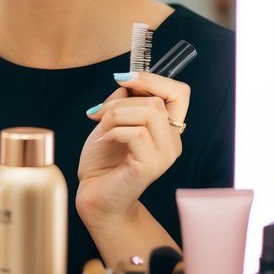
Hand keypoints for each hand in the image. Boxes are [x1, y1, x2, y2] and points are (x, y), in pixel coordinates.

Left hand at [76, 72, 188, 225]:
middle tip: (100, 113)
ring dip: (116, 114)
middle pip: (158, 100)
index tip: (122, 79)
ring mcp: (164, 155)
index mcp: (167, 128)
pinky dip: (114, 130)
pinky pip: (136, 132)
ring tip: (103, 128)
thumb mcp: (112, 119)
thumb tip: (126, 82)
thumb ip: (124, 99)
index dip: (152, 79)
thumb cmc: (103, 159)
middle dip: (121, 100)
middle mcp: (172, 142)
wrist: (94, 195)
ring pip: (149, 112)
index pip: (179, 92)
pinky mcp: (151, 166)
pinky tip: (106, 140)